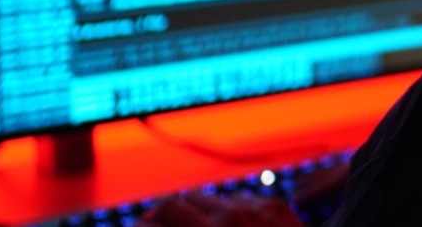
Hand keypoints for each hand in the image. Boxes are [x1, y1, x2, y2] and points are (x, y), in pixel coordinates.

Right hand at [142, 191, 304, 226]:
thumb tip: (147, 226)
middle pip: (180, 202)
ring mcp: (254, 210)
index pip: (163, 216)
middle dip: (165, 214)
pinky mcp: (276, 207)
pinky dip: (229, 210)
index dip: (145, 223)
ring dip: (196, 210)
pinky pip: (242, 199)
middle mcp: (229, 219)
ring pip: (211, 197)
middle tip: (157, 226)